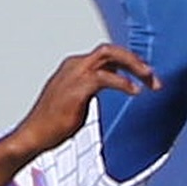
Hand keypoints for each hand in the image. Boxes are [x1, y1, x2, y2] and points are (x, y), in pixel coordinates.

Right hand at [7, 43, 158, 156]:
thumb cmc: (52, 122)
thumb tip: (109, 86)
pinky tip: (135, 91)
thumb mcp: (76, 100)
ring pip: (109, 56)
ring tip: (150, 81)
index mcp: (74, 66)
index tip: (145, 76)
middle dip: (134, 60)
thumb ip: (91, 88)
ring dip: (134, 66)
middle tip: (153, 76)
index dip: (128, 63)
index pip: (106, 55)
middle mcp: (74, 65)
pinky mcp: (77, 88)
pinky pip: (105, 78)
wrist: (33, 135)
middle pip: (110, 50)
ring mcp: (74, 74)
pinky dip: (123, 83)